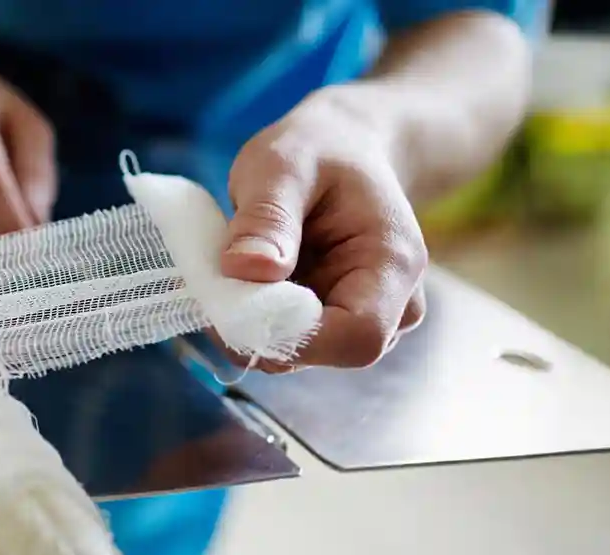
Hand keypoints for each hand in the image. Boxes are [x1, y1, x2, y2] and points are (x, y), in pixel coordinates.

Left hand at [220, 85, 429, 370]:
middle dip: (260, 328)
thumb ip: (268, 218)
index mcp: (394, 265)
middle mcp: (393, 304)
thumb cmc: (318, 150)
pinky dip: (254, 317)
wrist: (342, 147)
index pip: (357, 338)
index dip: (293, 336)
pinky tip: (245, 276)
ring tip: (235, 264)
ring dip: (252, 322)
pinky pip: (286, 340)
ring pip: (298, 352)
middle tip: (215, 279)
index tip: (232, 304)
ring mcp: (365, 317)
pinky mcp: (333, 322)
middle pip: (323, 352)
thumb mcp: (283, 165)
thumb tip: (246, 271)